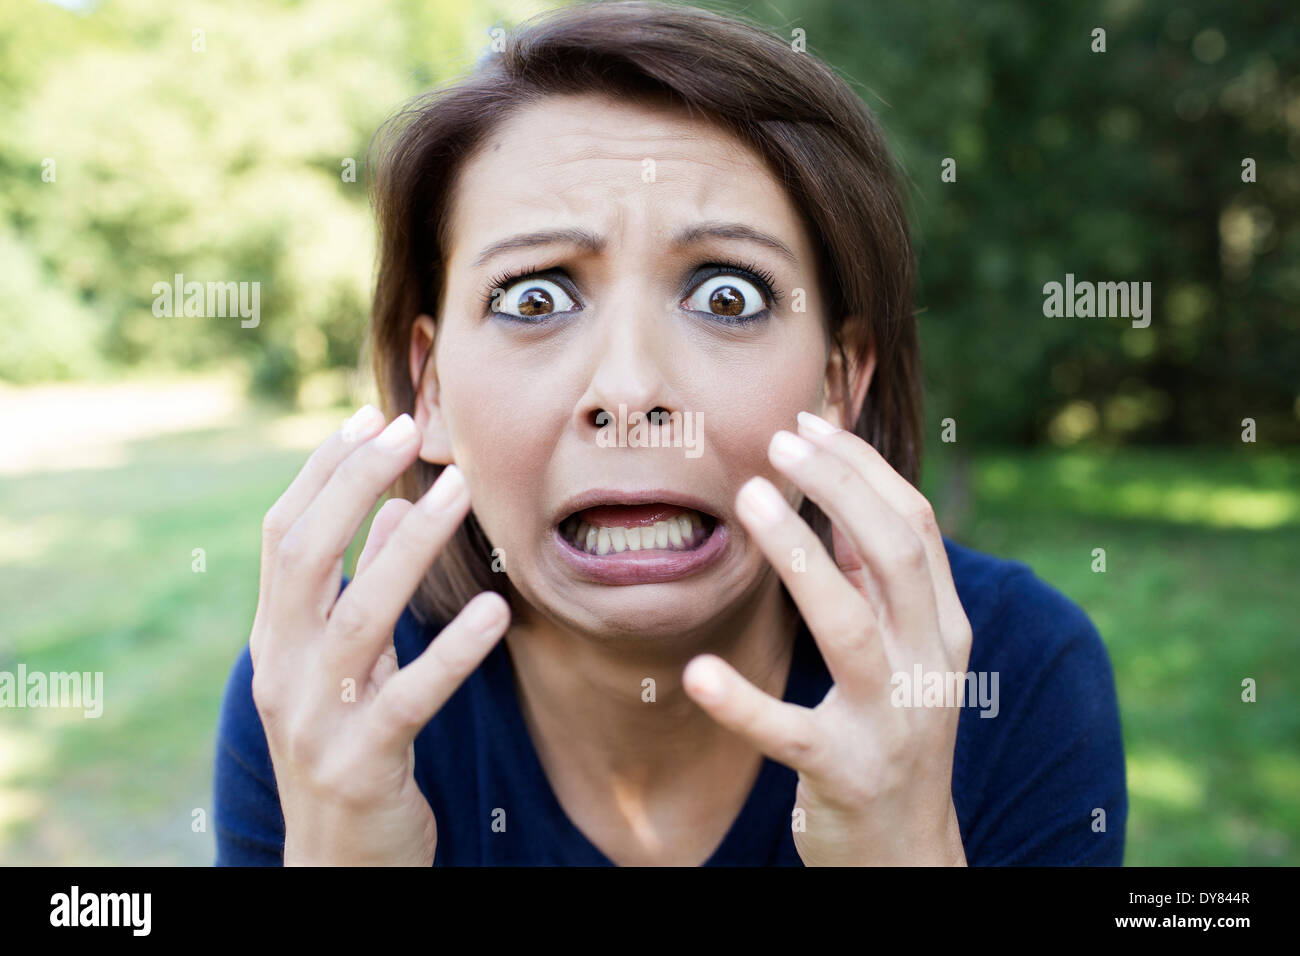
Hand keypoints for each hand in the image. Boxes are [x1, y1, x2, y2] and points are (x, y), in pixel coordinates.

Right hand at [249, 405, 509, 865]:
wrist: (337, 865)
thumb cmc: (350, 748)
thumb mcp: (348, 666)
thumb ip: (364, 589)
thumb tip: (389, 511)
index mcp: (276, 638)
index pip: (284, 537)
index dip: (323, 474)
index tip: (370, 418)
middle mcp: (281, 670)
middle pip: (304, 559)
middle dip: (353, 486)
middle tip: (407, 431)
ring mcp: (313, 720)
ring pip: (358, 617)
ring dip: (411, 548)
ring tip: (461, 491)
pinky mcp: (360, 764)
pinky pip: (409, 697)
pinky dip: (452, 651)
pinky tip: (497, 611)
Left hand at [682, 410, 971, 864]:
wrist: (907, 852)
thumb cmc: (891, 732)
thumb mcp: (901, 652)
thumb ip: (874, 582)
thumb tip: (836, 497)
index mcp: (944, 628)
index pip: (915, 527)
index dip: (862, 467)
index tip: (808, 423)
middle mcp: (929, 668)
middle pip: (897, 556)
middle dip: (840, 487)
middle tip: (777, 442)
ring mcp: (891, 723)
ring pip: (850, 627)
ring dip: (798, 556)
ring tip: (749, 499)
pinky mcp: (843, 774)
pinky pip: (789, 733)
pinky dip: (744, 704)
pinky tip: (699, 674)